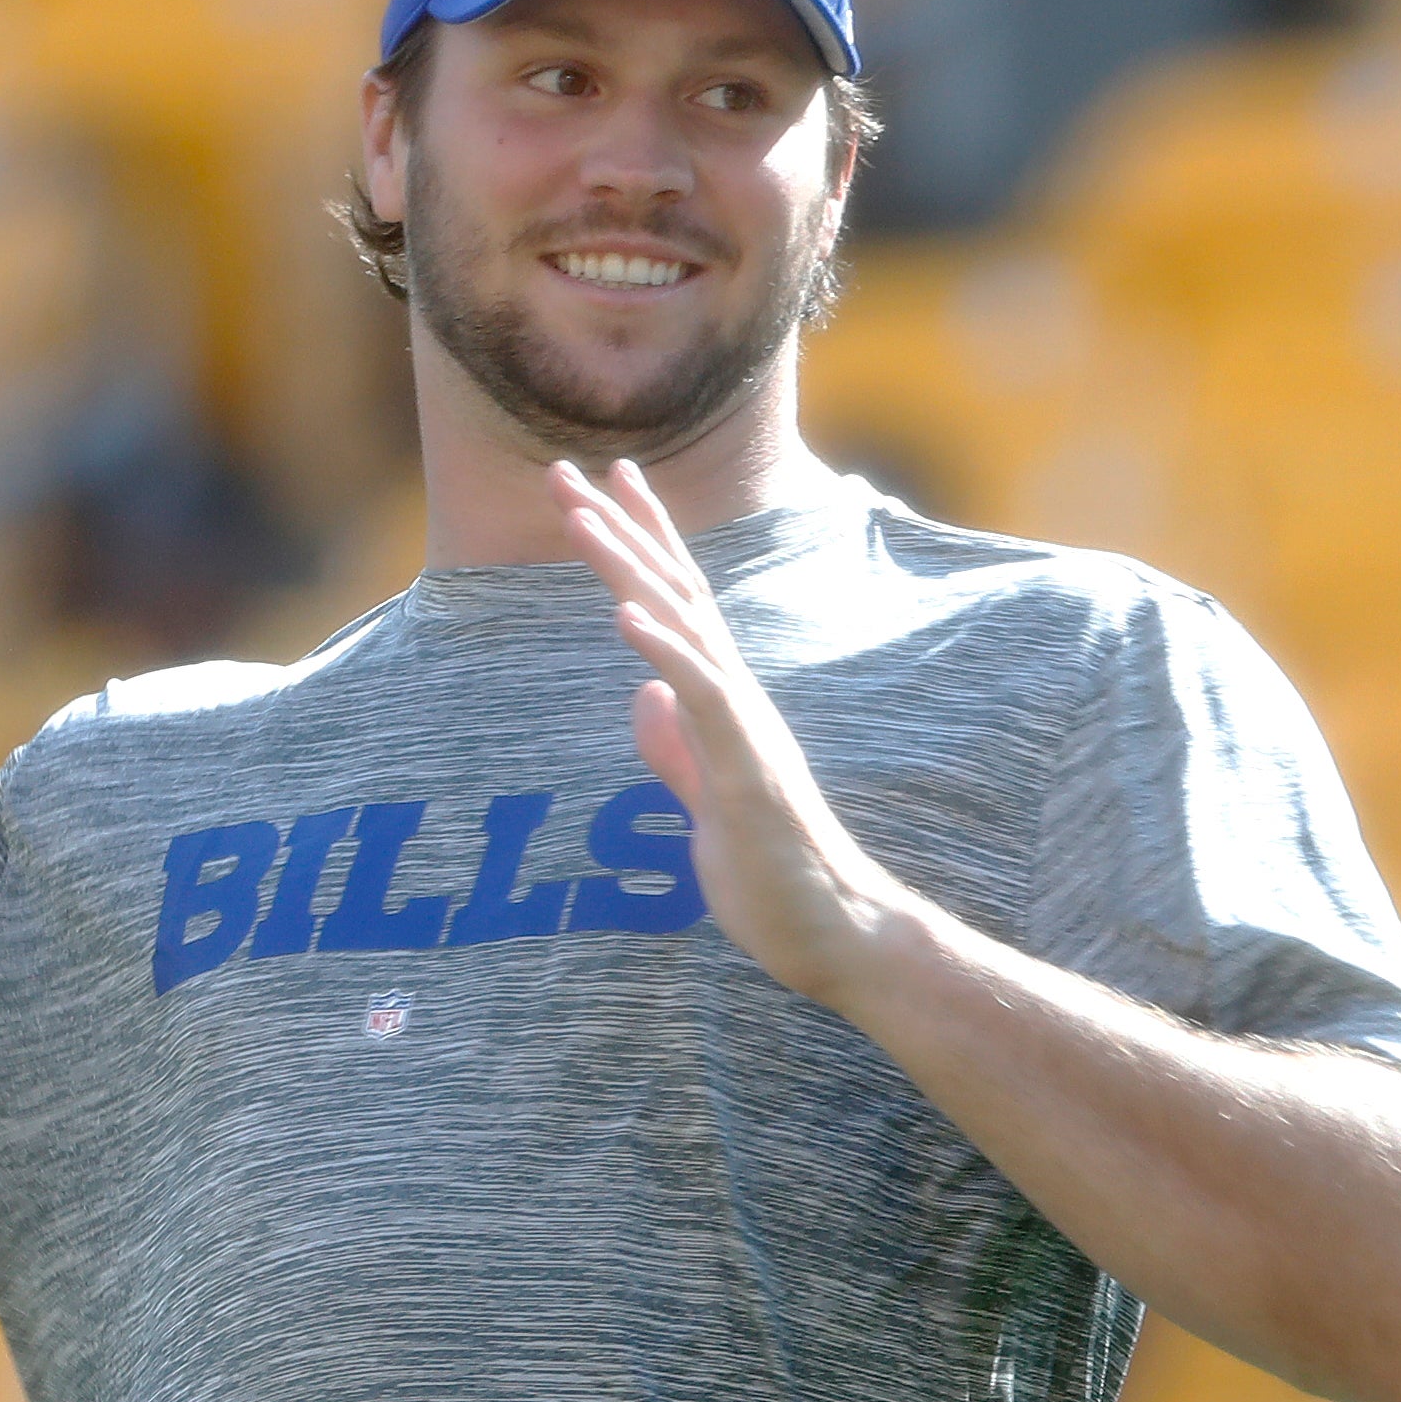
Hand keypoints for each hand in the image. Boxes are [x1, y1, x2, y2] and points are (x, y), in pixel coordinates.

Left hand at [551, 457, 913, 1009]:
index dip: (639, 542)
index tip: (600, 488)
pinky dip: (665, 650)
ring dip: (628, 568)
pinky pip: (705, 696)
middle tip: (568, 470)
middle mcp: (736, 694)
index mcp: (722, 699)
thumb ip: (675, 746)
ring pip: (683, 625)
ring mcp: (744, 725)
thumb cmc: (772, 872)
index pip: (675, 602)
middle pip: (672, 590)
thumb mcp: (702, 797)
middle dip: (619, 528)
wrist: (832, 931)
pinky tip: (626, 615)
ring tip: (581, 518)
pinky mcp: (748, 767)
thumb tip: (643, 697)